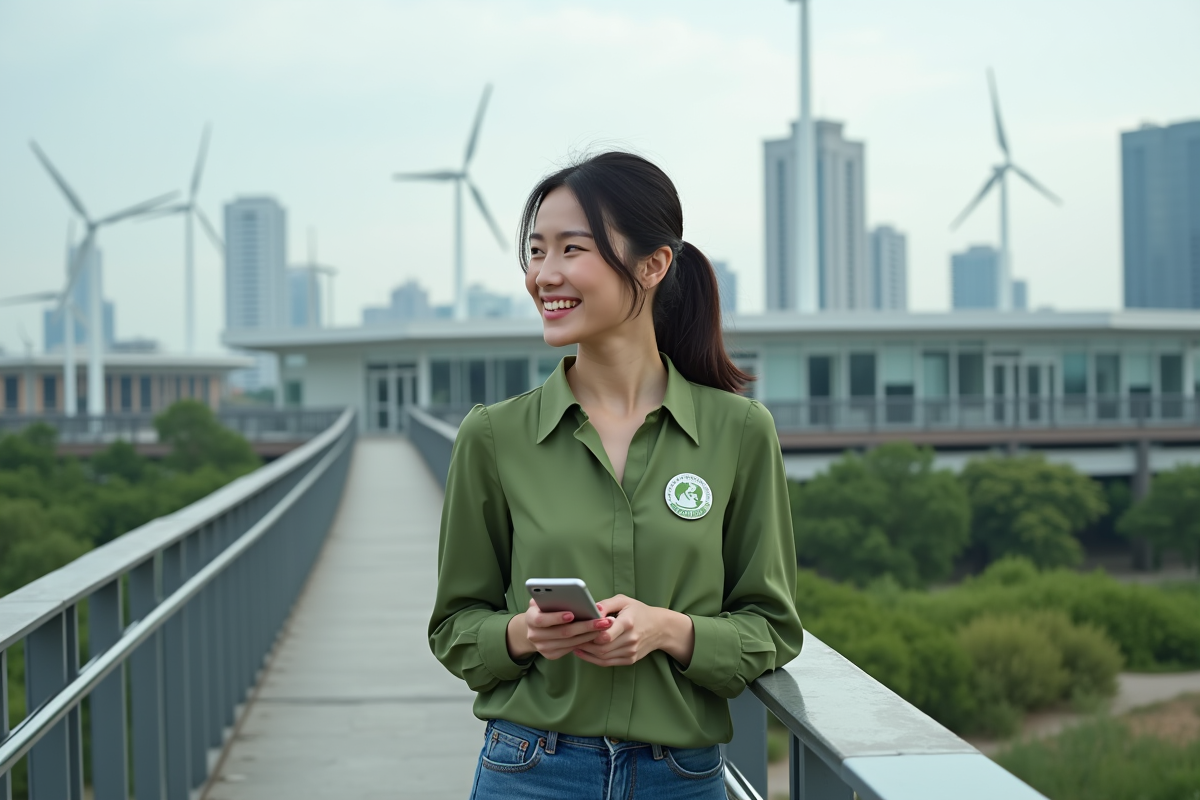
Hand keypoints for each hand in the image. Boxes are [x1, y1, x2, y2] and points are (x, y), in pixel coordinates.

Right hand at [506, 599, 613, 660]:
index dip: (556, 617)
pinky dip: (585, 641)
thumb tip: (568, 593)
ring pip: (570, 642)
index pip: (541, 620)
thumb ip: (549, 596)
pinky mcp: (551, 655)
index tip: (572, 614)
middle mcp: (534, 636)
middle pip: (562, 632)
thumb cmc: (543, 608)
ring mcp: (542, 648)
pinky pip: (571, 648)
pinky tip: (597, 633)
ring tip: (605, 626)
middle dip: (585, 626)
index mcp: (530, 619)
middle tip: (603, 620)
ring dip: (590, 634)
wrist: (534, 628)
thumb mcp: (542, 600)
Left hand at [573, 594, 694, 667]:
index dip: (590, 634)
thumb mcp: (624, 601)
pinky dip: (593, 659)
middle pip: (602, 647)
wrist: (660, 628)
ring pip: (603, 657)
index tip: (577, 628)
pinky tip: (583, 652)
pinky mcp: (629, 660)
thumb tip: (591, 609)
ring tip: (573, 643)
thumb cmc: (638, 611)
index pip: (606, 634)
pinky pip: (607, 663)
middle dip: (584, 643)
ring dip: (586, 652)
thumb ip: (606, 604)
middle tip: (569, 637)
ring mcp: (630, 652)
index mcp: (628, 623)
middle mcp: (630, 639)